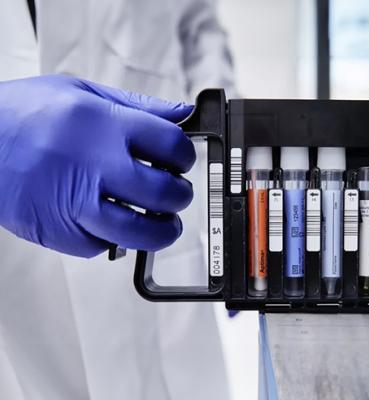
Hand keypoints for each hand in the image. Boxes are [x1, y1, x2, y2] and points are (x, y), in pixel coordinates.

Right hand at [0, 75, 195, 256]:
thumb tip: (181, 113)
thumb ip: (137, 105)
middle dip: (180, 196)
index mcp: (103, 125)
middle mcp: (93, 165)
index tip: (181, 161)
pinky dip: (113, 239)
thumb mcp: (81, 92)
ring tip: (163, 222)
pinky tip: (111, 222)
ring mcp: (73, 202)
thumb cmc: (21, 113)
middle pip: (163, 193)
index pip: (171, 145)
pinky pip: (101, 246)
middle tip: (176, 193)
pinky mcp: (56, 230)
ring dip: (161, 231)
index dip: (185, 156)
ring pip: (139, 232)